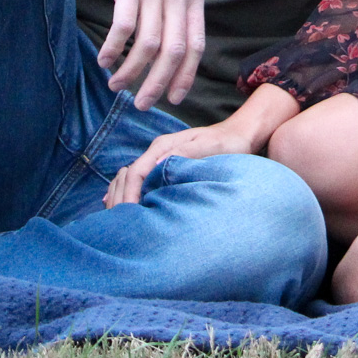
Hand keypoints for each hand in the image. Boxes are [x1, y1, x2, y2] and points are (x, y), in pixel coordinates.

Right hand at [86, 0, 206, 111]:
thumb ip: (174, 6)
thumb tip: (170, 46)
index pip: (196, 46)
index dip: (185, 76)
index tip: (173, 98)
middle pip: (173, 53)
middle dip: (158, 84)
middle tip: (142, 104)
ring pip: (147, 45)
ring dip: (131, 72)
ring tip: (116, 86)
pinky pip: (123, 28)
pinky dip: (112, 50)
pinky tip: (103, 60)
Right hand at [104, 122, 261, 207]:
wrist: (238, 135)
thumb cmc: (226, 143)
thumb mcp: (208, 147)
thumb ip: (183, 154)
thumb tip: (154, 167)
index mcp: (163, 146)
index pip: (136, 171)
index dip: (129, 193)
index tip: (129, 212)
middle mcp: (157, 151)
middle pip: (128, 176)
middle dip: (121, 197)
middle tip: (120, 223)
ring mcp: (160, 158)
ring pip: (131, 178)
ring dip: (122, 196)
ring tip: (120, 219)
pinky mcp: (165, 166)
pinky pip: (141, 180)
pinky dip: (130, 192)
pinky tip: (124, 205)